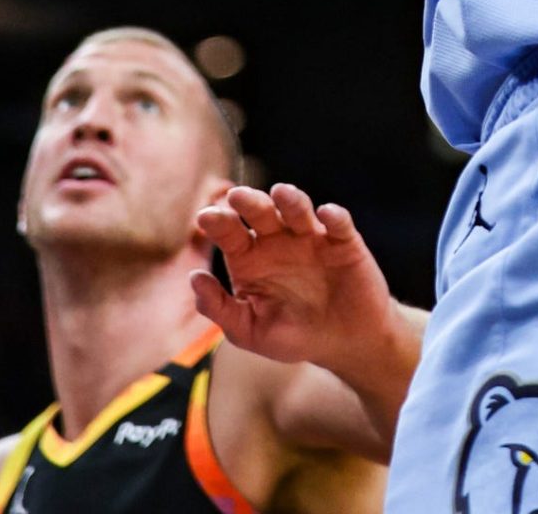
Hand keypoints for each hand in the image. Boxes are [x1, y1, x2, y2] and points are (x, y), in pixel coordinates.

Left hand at [192, 182, 403, 384]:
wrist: (342, 344)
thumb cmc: (292, 336)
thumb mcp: (250, 331)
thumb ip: (219, 308)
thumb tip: (194, 278)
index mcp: (251, 258)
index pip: (230, 233)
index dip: (218, 223)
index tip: (205, 217)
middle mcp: (278, 240)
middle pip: (261, 212)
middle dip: (250, 202)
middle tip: (237, 196)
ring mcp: (311, 237)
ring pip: (298, 209)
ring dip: (290, 200)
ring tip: (280, 193)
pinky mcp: (343, 242)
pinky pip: (339, 224)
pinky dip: (334, 216)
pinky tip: (326, 214)